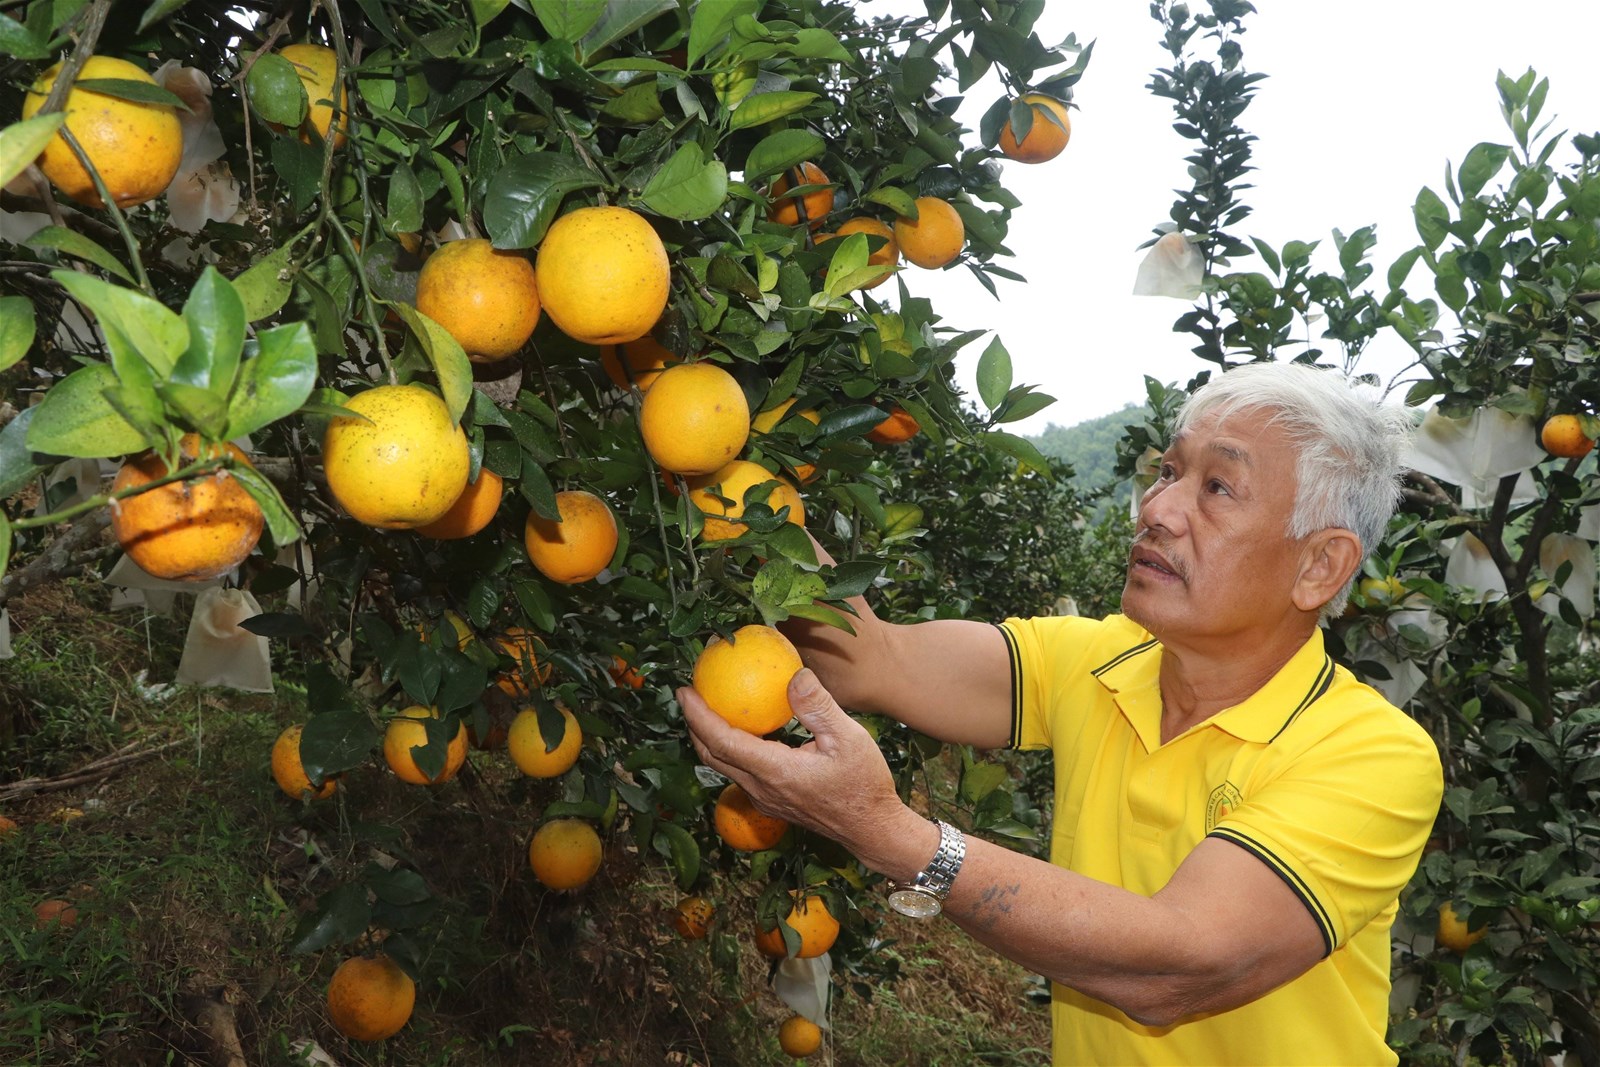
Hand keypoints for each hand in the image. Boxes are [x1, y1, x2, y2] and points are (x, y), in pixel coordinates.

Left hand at [679, 668, 925, 873]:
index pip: (722, 741)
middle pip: (712, 755)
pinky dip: (728, 749)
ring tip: (707, 708)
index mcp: (774, 771)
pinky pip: (739, 773)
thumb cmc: (864, 784)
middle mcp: (761, 788)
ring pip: (723, 766)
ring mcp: (764, 799)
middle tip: (688, 693)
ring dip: (708, 738)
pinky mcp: (772, 802)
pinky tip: (742, 730)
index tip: (684, 690)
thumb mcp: (849, 738)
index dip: (698, 715)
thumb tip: (794, 674)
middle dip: (693, 724)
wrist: (872, 829)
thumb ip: (818, 706)